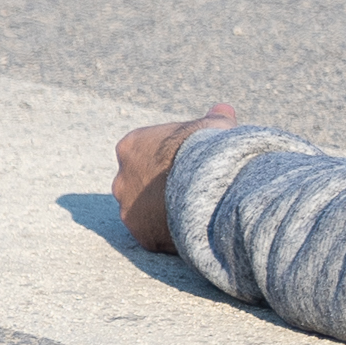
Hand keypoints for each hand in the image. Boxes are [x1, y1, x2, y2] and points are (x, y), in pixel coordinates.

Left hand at [113, 105, 238, 253]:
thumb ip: (214, 118)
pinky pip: (155, 233)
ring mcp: (129, 209)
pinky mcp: (143, 235)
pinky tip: (193, 226)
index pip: (145, 150)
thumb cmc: (210, 150)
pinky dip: (170, 231)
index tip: (191, 158)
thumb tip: (223, 109)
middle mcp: (122, 179)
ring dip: (163, 209)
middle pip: (139, 181)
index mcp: (132, 147)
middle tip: (192, 184)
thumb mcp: (216, 126)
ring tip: (195, 208)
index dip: (169, 155)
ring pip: (144, 210)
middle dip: (160, 184)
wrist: (211, 186)